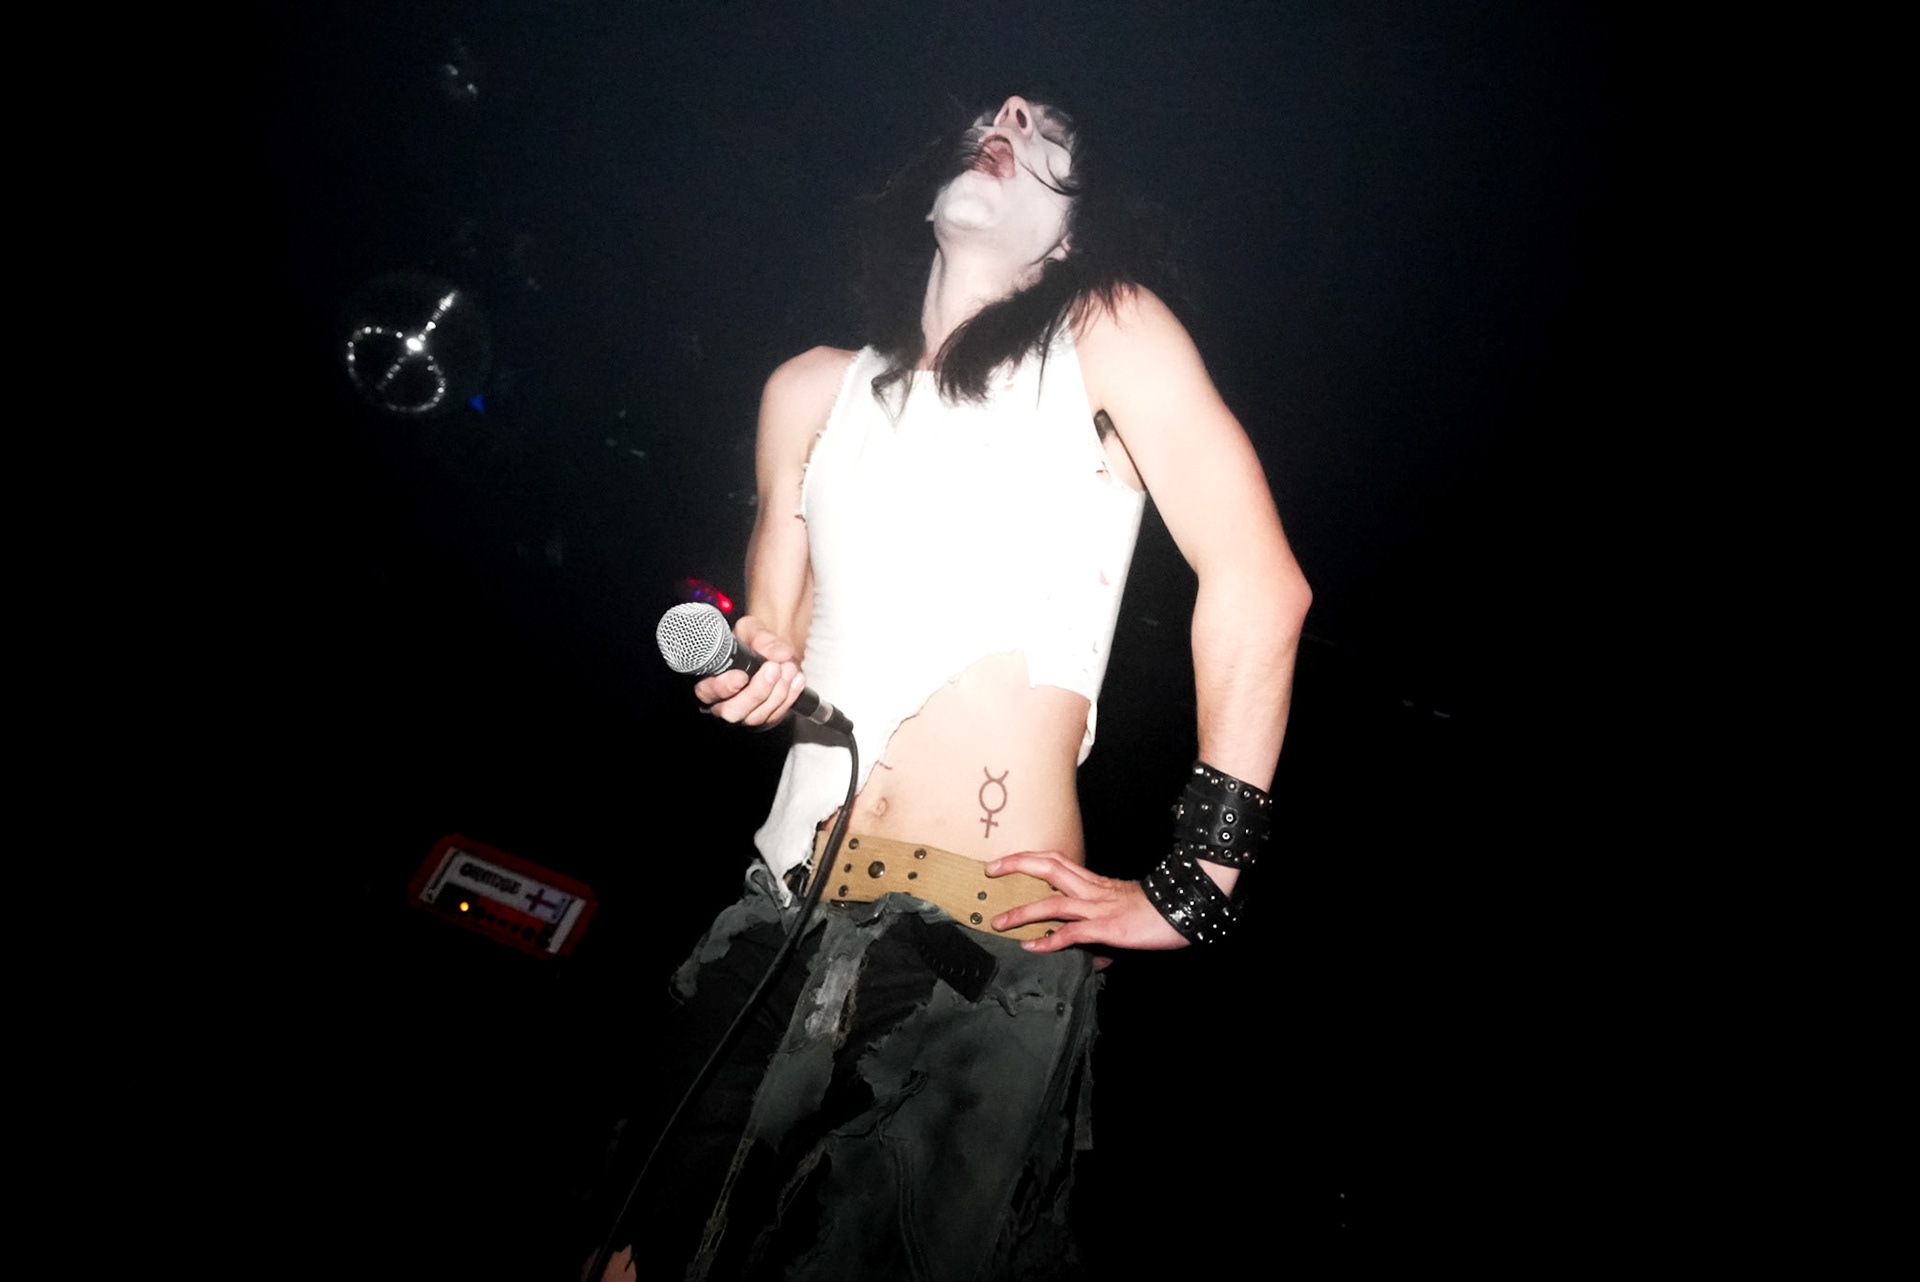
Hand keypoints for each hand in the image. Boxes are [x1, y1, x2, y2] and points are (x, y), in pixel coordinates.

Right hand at [692, 615, 805, 727]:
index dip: (724, 687)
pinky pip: (775, 716)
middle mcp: (723, 702)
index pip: (707, 692)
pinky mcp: (765, 718)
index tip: (743, 676)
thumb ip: (763, 639)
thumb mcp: (753, 630)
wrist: (770, 651)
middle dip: (756, 692)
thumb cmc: (752, 641)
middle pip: (732, 712)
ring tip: (788, 668)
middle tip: (773, 669)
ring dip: (776, 693)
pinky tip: (796, 679)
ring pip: (755, 717)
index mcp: (710, 680)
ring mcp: (744, 713)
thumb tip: (780, 654)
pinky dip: (789, 697)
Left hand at [985, 851, 1189, 952]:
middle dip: (1017, 865)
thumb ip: (1105, 933)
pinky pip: (1072, 933)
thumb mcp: (1127, 916)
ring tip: (998, 922)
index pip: (1058, 862)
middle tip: (990, 870)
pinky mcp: (1107, 928)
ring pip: (1052, 903)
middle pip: (1049, 867)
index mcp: (1097, 883)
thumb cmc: (1161, 912)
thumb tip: (1093, 956)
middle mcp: (1093, 890)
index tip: (1007, 860)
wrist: (1188, 910)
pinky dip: (1049, 941)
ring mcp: (1099, 908)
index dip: (1031, 858)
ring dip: (1022, 912)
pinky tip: (1031, 948)